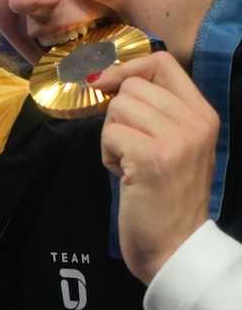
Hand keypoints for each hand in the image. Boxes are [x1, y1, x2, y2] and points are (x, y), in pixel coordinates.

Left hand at [94, 52, 218, 284]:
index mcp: (204, 113)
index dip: (127, 69)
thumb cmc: (166, 197)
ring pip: (117, 108)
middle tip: (129, 148)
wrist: (174, 246)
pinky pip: (109, 133)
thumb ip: (156, 112)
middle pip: (132, 86)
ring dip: (112, 136)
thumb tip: (108, 78)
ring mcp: (176, 138)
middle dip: (117, 116)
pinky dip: (107, 154)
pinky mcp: (151, 157)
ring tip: (129, 164)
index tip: (106, 85)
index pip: (162, 62)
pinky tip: (125, 175)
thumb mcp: (174, 145)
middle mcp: (195, 121)